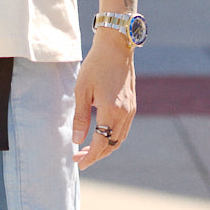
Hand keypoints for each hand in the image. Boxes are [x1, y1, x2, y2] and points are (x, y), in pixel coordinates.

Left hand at [72, 29, 135, 169]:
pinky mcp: (132, 105)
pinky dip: (112, 138)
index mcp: (111, 110)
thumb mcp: (82, 89)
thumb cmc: (96, 65)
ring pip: (119, 139)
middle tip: (80, 158)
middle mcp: (124, 114)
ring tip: (88, 151)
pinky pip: (123, 130)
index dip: (90, 155)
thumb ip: (80, 117)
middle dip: (96, 155)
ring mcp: (131, 110)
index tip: (79, 162)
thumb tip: (76, 141)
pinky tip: (101, 136)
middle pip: (112, 145)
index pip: (101, 143)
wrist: (116, 47)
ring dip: (105, 148)